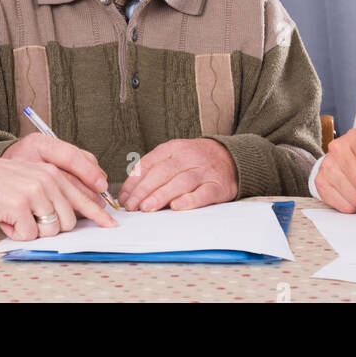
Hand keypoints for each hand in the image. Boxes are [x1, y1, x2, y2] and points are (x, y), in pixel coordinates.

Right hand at [0, 143, 117, 239]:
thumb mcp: (32, 179)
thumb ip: (53, 192)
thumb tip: (72, 218)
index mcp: (54, 174)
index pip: (84, 197)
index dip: (98, 214)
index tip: (110, 225)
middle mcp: (49, 180)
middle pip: (69, 222)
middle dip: (50, 228)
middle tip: (29, 217)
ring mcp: (35, 192)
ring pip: (50, 230)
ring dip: (31, 230)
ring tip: (15, 215)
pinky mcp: (20, 205)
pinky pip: (29, 234)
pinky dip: (15, 232)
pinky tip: (6, 218)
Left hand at [118, 138, 237, 211]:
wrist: (231, 157)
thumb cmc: (196, 161)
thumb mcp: (174, 156)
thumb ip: (154, 171)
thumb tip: (129, 194)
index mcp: (174, 148)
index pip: (150, 163)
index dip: (134, 181)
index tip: (124, 197)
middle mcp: (189, 157)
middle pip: (163, 172)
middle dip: (144, 190)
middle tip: (132, 205)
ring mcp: (204, 171)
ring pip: (180, 182)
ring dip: (161, 195)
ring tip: (147, 208)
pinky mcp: (218, 186)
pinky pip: (203, 193)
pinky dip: (189, 200)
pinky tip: (176, 207)